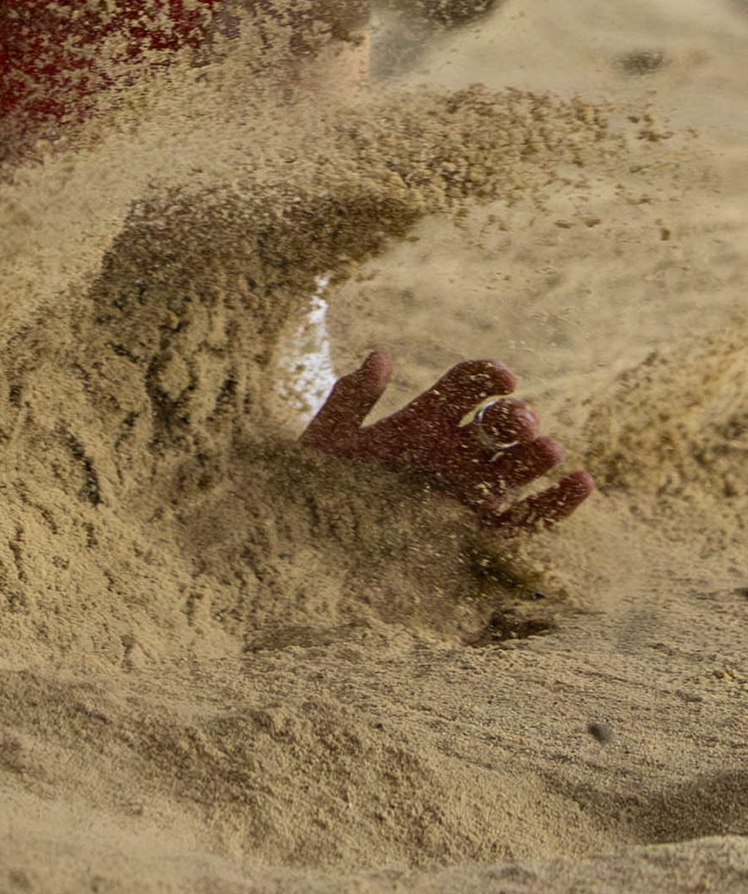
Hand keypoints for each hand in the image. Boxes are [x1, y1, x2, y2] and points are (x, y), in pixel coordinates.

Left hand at [301, 348, 594, 530]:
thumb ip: (353, 398)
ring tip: (549, 449)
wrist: (312, 539)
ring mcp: (470, 487)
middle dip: (514, 418)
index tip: (502, 378)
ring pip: (514, 466)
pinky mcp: (479, 526)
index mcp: (423, 419)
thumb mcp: (328, 438)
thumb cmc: (316, 485)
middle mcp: (454, 449)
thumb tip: (382, 354)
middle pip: (498, 423)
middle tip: (519, 419)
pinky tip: (583, 480)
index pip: (467, 385)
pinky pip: (526, 517)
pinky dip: (557, 502)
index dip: (487, 377)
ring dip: (535, 456)